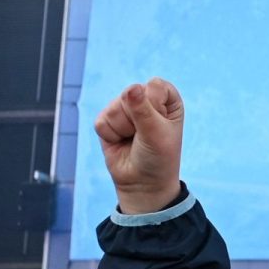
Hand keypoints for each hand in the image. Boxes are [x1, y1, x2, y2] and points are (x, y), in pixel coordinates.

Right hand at [94, 78, 182, 214]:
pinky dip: (111, 135)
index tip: (160, 124)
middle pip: (130, 93)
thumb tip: (131, 89)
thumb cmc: (158, 157)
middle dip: (136, 119)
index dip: (155, 105)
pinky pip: (102, 121)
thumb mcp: (156, 133)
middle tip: (145, 135)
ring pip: (114, 108)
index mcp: (166, 98)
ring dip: (123, 129)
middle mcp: (145, 99)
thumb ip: (143, 110)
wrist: (143, 183)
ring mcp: (125, 108)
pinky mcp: (107, 120)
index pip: (155, 85)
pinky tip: (120, 142)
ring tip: (133, 140)